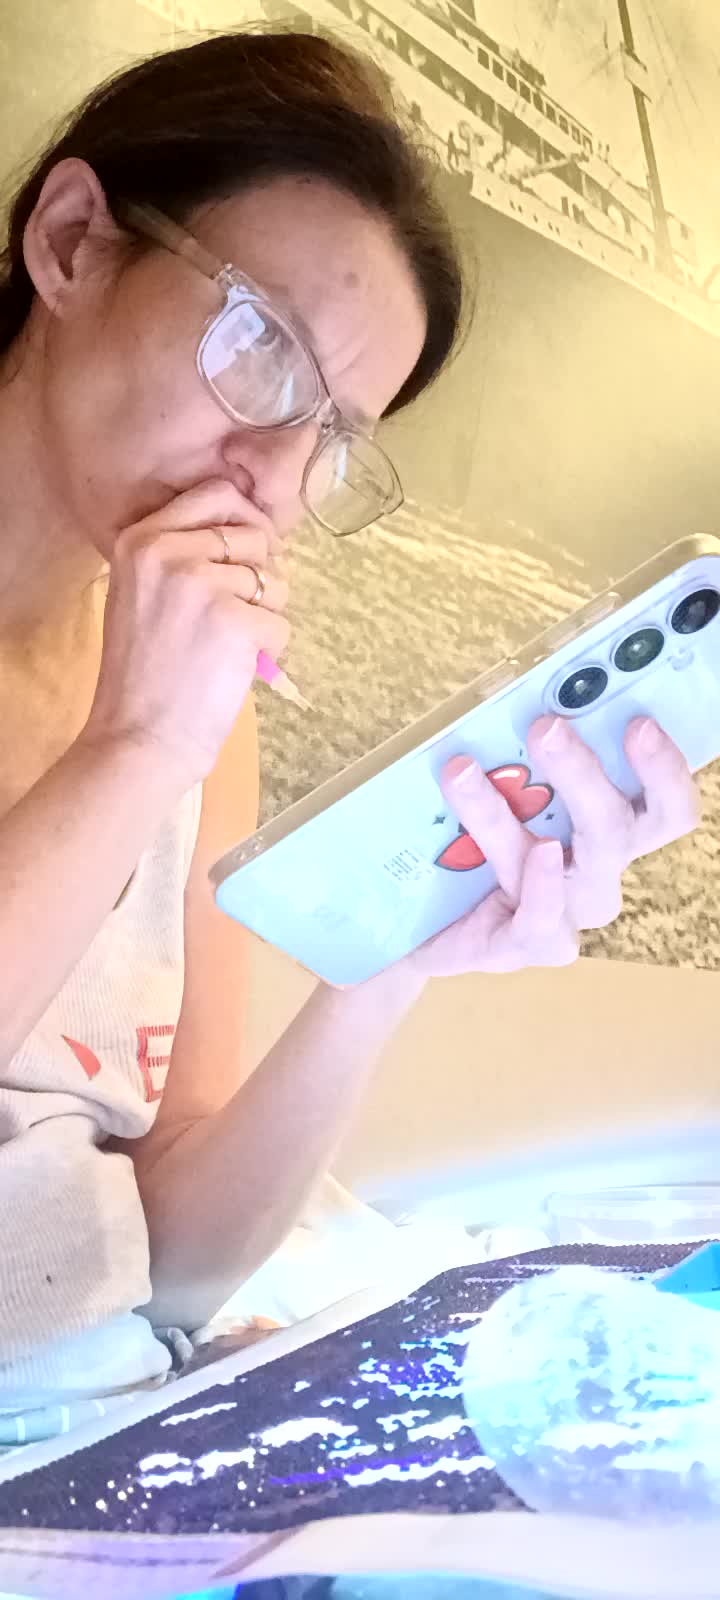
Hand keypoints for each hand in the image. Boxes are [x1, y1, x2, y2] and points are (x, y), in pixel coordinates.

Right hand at [83, 479, 288, 784]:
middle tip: (238, 615)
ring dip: (267, 616)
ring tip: (229, 647)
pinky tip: (236, 669)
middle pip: (255, 535)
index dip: (248, 522)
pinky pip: (281, 624)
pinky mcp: (234, 621)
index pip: (218, 493)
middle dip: (262, 576)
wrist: (136, 740)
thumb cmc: (144, 674)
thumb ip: (183, 552)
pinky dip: (269, 652)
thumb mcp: (142, 592)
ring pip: (275, 580)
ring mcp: (201, 583)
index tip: (248, 558)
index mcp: (141, 538)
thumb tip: (256, 530)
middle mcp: (167, 550)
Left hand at [409, 715, 699, 978]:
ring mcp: (567, 913)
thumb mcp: (498, 792)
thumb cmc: (469, 846)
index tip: (638, 722)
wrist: (417, 923)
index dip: (664, 768)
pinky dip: (539, 884)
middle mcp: (597, 871)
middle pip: (620, 828)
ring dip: (509, 812)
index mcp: (608, 829)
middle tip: (546, 728)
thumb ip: (518, 752)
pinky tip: (533, 853)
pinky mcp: (526, 946)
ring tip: (463, 772)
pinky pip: (541, 920)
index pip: (665, 805)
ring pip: (563, 864)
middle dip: (585, 773)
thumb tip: (512, 695)